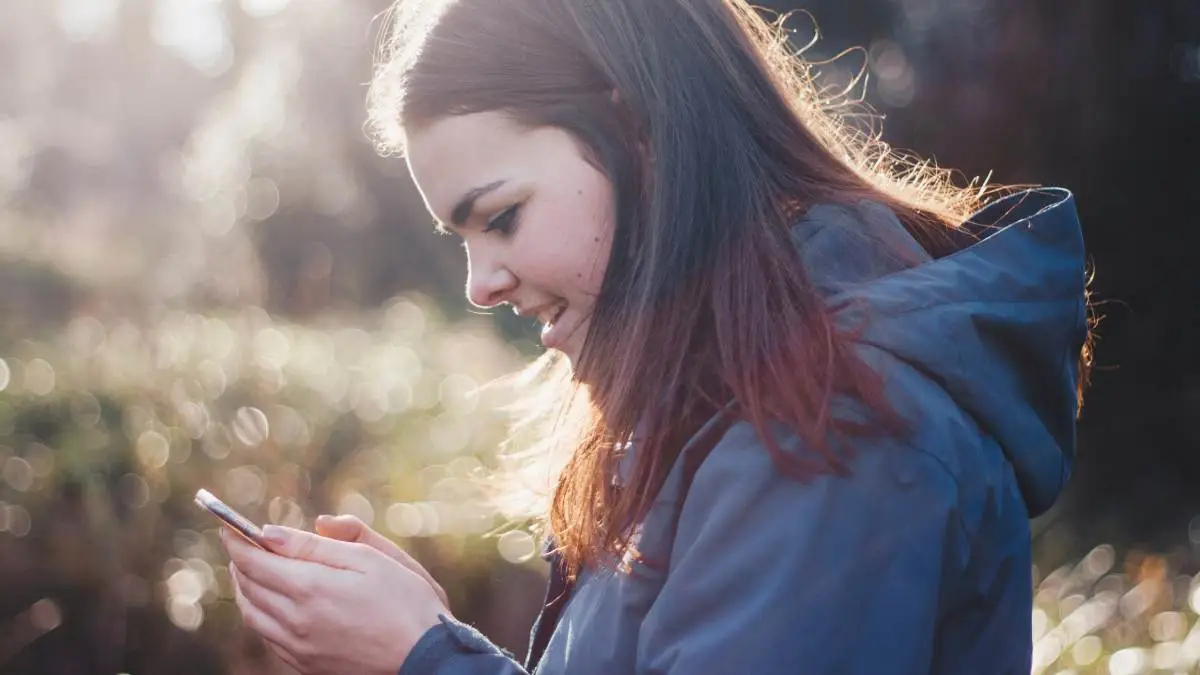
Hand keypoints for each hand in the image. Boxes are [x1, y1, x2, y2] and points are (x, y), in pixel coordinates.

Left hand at [222, 521, 450, 674]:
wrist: (425, 656)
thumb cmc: (406, 601)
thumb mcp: (369, 558)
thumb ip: (319, 544)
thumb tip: (272, 532)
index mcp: (310, 588)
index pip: (253, 560)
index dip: (236, 540)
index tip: (228, 525)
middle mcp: (295, 620)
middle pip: (248, 586)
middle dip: (240, 561)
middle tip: (241, 543)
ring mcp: (298, 647)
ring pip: (252, 614)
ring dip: (245, 588)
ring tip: (251, 570)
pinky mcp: (305, 665)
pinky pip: (267, 637)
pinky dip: (259, 614)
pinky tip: (271, 604)